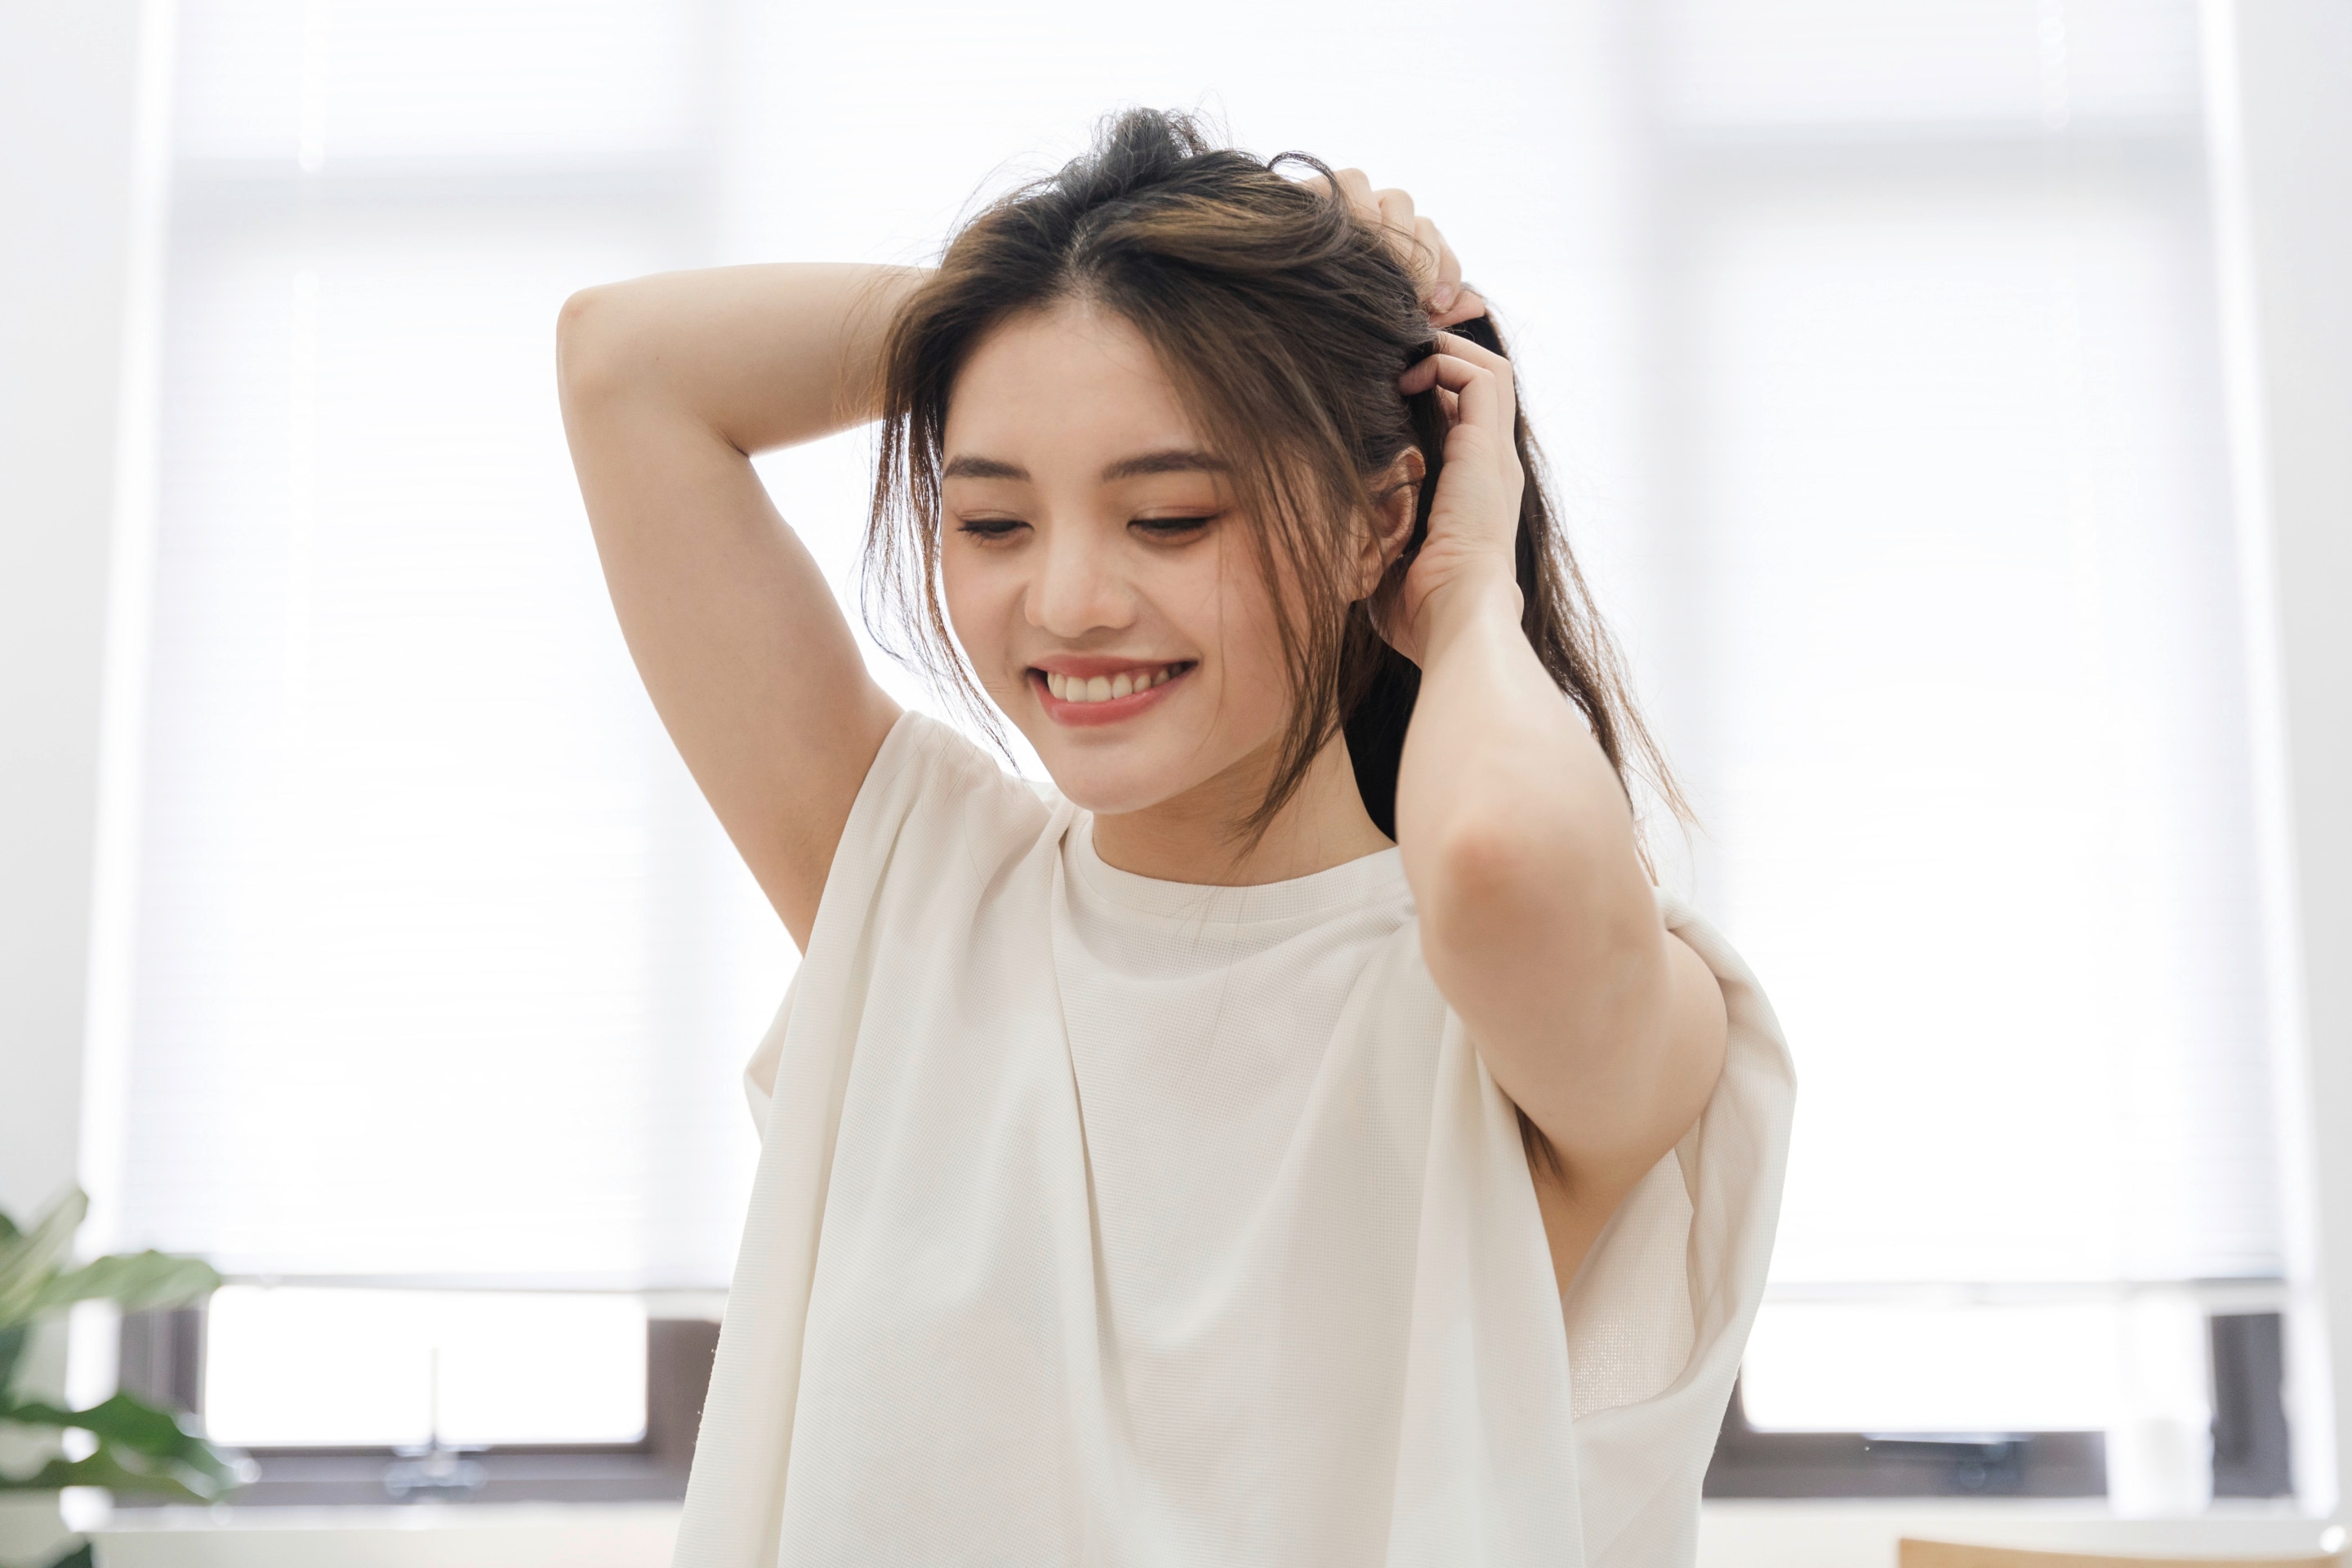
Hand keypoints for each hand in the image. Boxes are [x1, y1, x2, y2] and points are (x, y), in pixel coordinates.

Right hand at [1307, 169, 1489, 329]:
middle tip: (1411, 298)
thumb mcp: (1386, 327)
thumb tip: (1479, 306)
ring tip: (1376, 276)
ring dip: (1387, 234)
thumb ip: (1432, 314)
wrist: (1253, 315)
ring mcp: (1341, 206)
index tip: (1439, 303)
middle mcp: (1368, 220)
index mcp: (1388, 246)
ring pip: (1387, 196)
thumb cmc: (1325, 327)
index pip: (1432, 239)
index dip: (1444, 267)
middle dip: (1418, 257)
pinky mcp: (1311, 195)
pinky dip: (1352, 208)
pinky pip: (1347, 184)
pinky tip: (1347, 246)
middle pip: (1413, 215)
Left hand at [1379, 330, 1525, 663]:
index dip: (1431, 395)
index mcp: (1473, 496)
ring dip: (1447, 351)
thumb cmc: (1419, 613)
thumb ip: (1372, 538)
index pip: (1464, 423)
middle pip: (1484, 387)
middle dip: (1443, 357)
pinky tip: (1407, 375)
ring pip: (1491, 371)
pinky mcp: (1488, 450)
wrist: (1456, 621)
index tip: (1385, 390)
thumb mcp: (1389, 564)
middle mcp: (1492, 470)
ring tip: (1403, 357)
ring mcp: (1495, 457)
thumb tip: (1334, 531)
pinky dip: (1447, 361)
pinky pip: (1482, 378)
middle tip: (1396, 355)